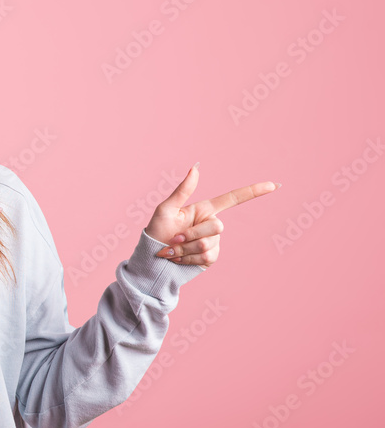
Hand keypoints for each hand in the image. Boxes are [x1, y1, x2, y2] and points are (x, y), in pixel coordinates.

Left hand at [146, 163, 279, 267]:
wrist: (153, 257)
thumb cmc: (156, 231)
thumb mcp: (166, 209)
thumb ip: (182, 190)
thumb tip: (195, 168)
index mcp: (204, 209)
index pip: (233, 199)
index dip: (254, 192)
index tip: (274, 185)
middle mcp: (212, 224)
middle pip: (217, 227)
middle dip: (192, 234)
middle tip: (174, 238)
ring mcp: (213, 242)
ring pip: (209, 244)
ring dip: (186, 249)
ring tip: (173, 249)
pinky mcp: (211, 257)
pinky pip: (207, 257)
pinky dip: (188, 259)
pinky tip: (179, 258)